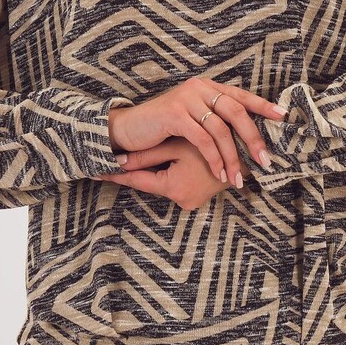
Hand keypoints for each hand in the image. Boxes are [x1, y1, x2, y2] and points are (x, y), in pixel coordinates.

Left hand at [90, 137, 250, 210]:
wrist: (253, 153)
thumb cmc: (218, 143)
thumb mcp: (179, 145)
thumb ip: (149, 154)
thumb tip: (118, 160)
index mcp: (174, 187)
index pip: (136, 181)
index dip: (115, 174)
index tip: (92, 171)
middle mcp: (182, 200)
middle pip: (148, 183)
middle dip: (130, 173)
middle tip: (100, 165)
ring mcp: (192, 201)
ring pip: (162, 182)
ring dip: (149, 171)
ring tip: (119, 162)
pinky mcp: (199, 197)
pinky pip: (175, 182)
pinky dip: (165, 172)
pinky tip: (152, 164)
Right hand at [107, 76, 284, 187]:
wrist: (128, 128)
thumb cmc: (163, 128)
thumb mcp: (192, 119)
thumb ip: (214, 119)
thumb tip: (246, 136)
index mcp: (207, 87)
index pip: (240, 95)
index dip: (263, 105)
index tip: (283, 117)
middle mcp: (199, 88)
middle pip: (236, 111)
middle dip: (253, 138)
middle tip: (265, 160)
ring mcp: (186, 99)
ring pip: (220, 129)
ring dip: (232, 157)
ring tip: (238, 178)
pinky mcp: (175, 114)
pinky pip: (203, 139)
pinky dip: (213, 158)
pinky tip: (219, 173)